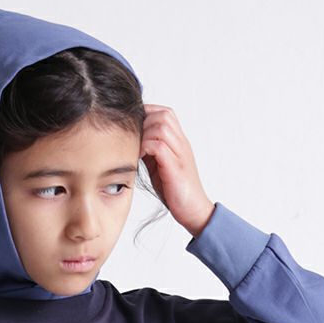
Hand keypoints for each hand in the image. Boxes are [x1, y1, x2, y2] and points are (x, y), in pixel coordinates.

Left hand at [140, 103, 214, 237]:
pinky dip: (145, 148)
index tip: (132, 128)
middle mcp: (182, 144)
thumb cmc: (175, 190)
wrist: (193, 210)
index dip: (147, 114)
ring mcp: (181, 154)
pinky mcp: (176, 167)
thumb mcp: (159, 165)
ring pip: (161, 127)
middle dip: (144, 123)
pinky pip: (159, 146)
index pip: (165, 112)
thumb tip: (130, 140)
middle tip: (132, 139)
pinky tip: (139, 158)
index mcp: (179, 141)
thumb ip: (149, 150)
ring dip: (144, 135)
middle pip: (164, 114)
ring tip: (135, 149)